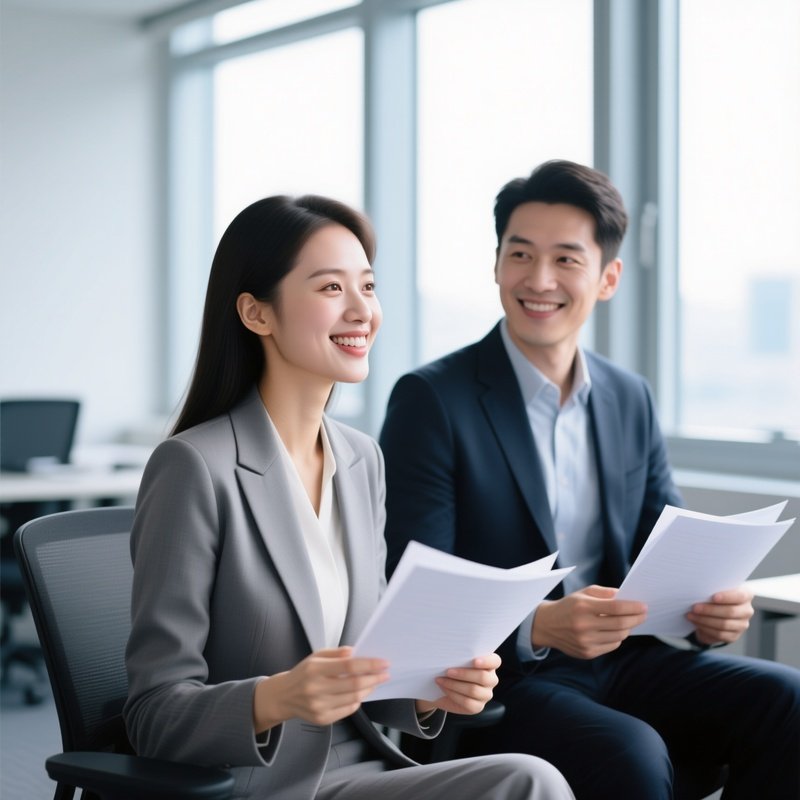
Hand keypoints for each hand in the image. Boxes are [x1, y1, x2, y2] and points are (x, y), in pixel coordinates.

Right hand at [253, 646, 389, 731]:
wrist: (284, 696)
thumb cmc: (303, 673)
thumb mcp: (316, 656)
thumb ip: (337, 653)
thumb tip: (356, 652)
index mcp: (315, 669)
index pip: (348, 667)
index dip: (369, 665)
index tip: (384, 663)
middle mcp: (316, 689)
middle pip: (354, 685)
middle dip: (374, 678)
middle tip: (385, 673)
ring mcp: (319, 707)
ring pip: (353, 699)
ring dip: (368, 689)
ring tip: (375, 682)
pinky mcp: (322, 719)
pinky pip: (348, 710)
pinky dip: (358, 701)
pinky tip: (361, 693)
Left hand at [415, 653, 499, 715]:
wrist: (443, 689)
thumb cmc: (452, 669)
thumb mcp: (456, 661)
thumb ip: (460, 656)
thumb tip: (450, 652)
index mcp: (489, 664)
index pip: (495, 661)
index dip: (487, 661)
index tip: (474, 661)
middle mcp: (491, 679)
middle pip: (483, 677)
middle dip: (463, 674)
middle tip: (448, 671)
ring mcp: (486, 694)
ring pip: (473, 690)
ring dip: (454, 684)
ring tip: (441, 680)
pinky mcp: (478, 707)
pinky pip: (467, 702)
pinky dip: (453, 694)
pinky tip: (444, 688)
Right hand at [532, 586, 647, 658]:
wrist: (547, 625)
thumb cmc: (569, 606)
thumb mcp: (583, 593)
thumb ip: (604, 593)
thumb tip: (625, 597)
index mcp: (583, 607)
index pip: (615, 608)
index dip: (633, 607)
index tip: (644, 606)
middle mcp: (584, 625)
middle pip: (620, 624)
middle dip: (636, 618)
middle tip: (643, 614)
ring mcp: (585, 641)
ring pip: (619, 637)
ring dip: (627, 629)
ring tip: (628, 622)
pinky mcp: (587, 653)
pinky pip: (611, 646)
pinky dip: (617, 638)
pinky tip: (614, 631)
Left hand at [686, 587, 753, 645]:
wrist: (715, 611)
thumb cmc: (715, 595)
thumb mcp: (717, 588)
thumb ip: (714, 587)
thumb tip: (700, 588)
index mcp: (746, 595)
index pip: (740, 596)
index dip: (727, 597)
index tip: (713, 597)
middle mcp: (747, 610)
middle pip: (730, 612)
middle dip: (710, 610)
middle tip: (694, 607)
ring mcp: (742, 624)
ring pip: (724, 624)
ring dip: (704, 620)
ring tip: (691, 615)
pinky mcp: (734, 636)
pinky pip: (720, 634)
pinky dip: (706, 628)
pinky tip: (696, 623)